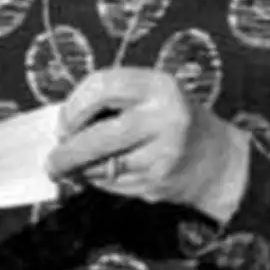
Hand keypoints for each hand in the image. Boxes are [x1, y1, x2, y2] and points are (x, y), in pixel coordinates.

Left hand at [47, 68, 249, 222]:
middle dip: (66, 153)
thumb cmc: (171, 120)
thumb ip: (112, 100)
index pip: (102, 87)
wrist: (217, 160)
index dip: (73, 106)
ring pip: (102, 166)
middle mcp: (164, 118)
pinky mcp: (158, 182)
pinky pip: (113, 183)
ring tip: (72, 168)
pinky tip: (103, 174)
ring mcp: (163, 153)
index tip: (63, 123)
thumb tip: (61, 124)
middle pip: (98, 137)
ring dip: (80, 170)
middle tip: (52, 161)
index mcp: (159, 86)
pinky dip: (99, 181)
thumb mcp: (151, 95)